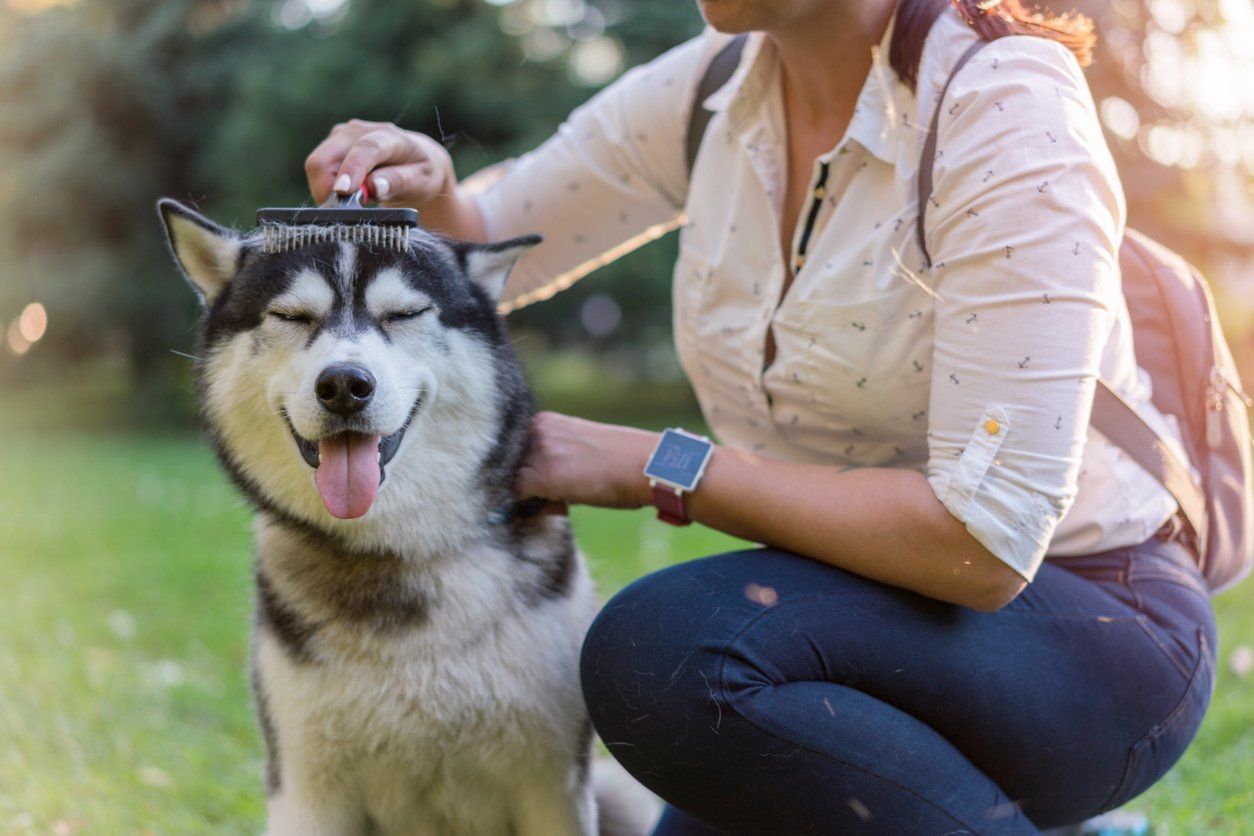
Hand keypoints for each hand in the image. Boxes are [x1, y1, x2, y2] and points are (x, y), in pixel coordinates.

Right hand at [305, 119, 454, 207]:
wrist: (416, 161)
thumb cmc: (421, 173)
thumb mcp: (421, 182)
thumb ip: (399, 182)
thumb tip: (375, 186)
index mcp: (389, 137)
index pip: (366, 149)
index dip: (352, 169)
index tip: (343, 191)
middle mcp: (360, 130)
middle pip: (325, 158)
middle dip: (328, 189)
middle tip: (346, 212)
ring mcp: (342, 135)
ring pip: (317, 165)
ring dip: (327, 190)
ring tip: (354, 202)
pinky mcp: (332, 143)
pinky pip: (317, 169)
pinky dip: (326, 186)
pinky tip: (348, 193)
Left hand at [516, 412, 658, 509]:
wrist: (648, 465)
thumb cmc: (622, 464)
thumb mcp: (580, 452)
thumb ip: (552, 463)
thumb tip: (530, 494)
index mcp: (545, 420)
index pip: (514, 454)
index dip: (525, 476)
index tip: (545, 490)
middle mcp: (536, 430)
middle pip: (508, 468)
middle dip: (524, 489)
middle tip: (557, 500)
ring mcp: (538, 451)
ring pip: (510, 483)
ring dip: (528, 500)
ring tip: (565, 501)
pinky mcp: (542, 475)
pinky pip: (515, 498)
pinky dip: (527, 509)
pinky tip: (561, 506)